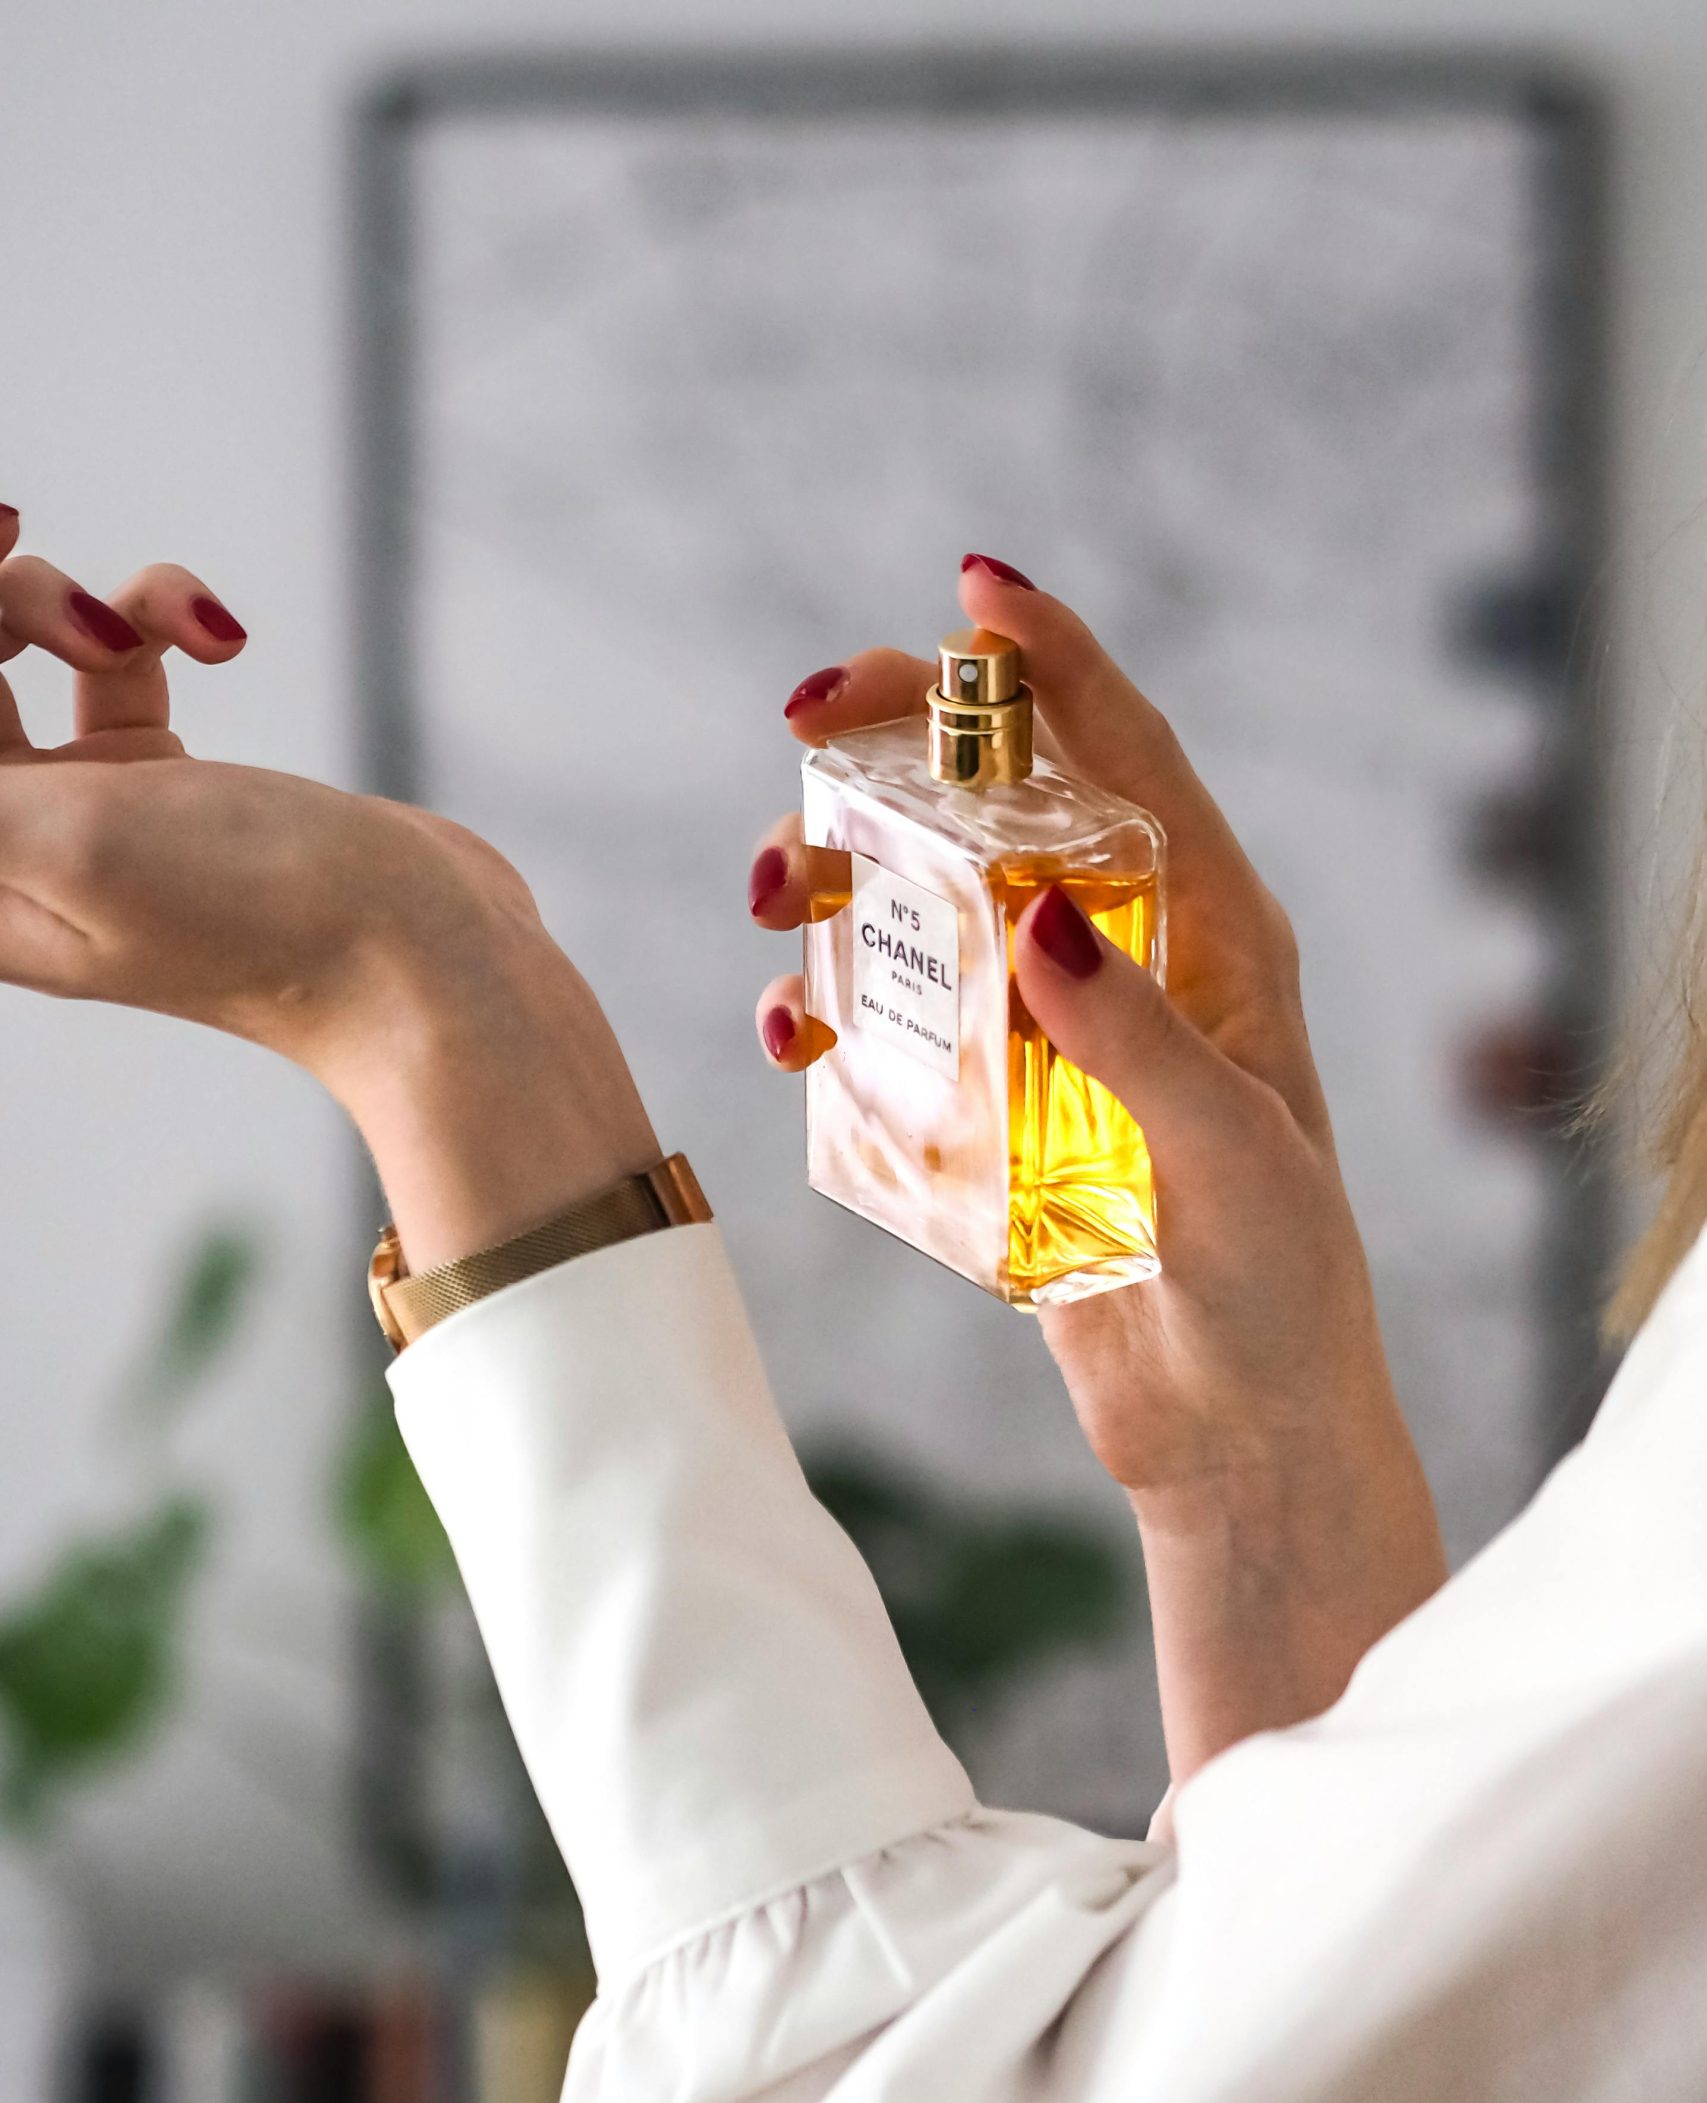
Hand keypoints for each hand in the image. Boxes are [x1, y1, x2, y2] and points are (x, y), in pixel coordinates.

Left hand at [0, 507, 654, 1268]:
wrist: (422, 958)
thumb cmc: (255, 918)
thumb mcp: (66, 841)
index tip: (4, 535)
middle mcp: (17, 847)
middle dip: (11, 599)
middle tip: (90, 616)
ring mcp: (95, 808)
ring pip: (37, 643)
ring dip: (104, 606)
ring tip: (173, 638)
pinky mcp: (174, 781)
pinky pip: (131, 653)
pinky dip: (173, 621)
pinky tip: (229, 640)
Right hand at [751, 557, 1445, 1777]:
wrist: (1234, 1433)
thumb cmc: (1273, 1291)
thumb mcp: (1227, 1157)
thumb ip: (1134, 1036)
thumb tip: (1032, 910)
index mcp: (1216, 939)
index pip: (1132, 761)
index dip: (1054, 665)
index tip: (971, 588)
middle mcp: (1128, 963)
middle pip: (1002, 806)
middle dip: (901, 749)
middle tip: (805, 720)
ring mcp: (1050, 1036)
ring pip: (924, 907)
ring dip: (840, 879)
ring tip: (772, 891)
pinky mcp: (991, 1116)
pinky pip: (892, 1034)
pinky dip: (828, 1018)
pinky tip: (792, 1036)